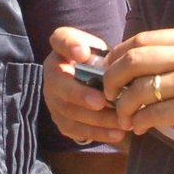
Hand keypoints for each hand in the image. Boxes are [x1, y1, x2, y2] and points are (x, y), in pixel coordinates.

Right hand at [44, 27, 131, 145]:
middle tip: (101, 102)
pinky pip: (76, 129)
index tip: (83, 52)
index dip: (69, 46)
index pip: (60, 40)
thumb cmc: (102, 64)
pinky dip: (98, 133)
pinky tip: (117, 133)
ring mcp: (54, 99)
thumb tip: (88, 57)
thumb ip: (100, 52)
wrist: (96, 84)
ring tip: (121, 121)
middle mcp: (52, 74)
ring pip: (69, 112)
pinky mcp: (62, 120)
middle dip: (80, 95)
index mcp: (62, 50)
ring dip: (96, 118)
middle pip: (59, 85)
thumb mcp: (103, 51)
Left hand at [103, 28, 173, 158]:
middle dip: (112, 77)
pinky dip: (139, 121)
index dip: (118, 54)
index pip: (142, 39)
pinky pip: (153, 114)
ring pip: (138, 89)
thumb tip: (147, 63)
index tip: (110, 69)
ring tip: (123, 116)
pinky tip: (140, 127)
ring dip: (122, 105)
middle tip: (107, 93)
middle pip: (134, 59)